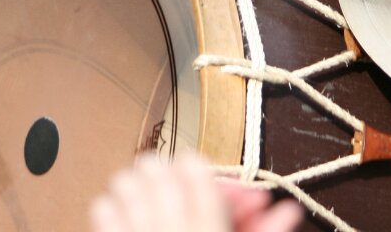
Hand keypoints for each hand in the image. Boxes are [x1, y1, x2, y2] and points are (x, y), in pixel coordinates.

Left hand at [89, 153, 301, 231]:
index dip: (196, 167)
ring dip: (138, 190)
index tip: (198, 175)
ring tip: (150, 206)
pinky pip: (101, 209)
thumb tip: (289, 210)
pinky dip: (112, 213)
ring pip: (125, 181)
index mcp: (208, 230)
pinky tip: (126, 225)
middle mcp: (170, 230)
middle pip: (156, 166)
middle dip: (167, 175)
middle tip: (174, 188)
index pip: (195, 167)